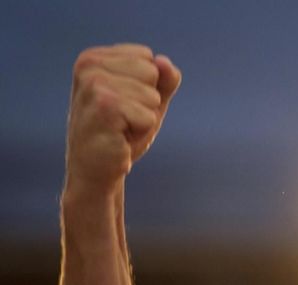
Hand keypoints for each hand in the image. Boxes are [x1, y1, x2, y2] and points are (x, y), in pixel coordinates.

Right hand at [65, 44, 180, 193]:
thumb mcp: (148, 100)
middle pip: (152, 72)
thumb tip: (165, 62)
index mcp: (94, 58)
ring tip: (121, 128)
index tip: (124, 105)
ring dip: (143, 118)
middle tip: (123, 119)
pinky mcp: (104, 108)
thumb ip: (164, 79)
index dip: (146, 86)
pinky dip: (141, 131)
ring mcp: (94, 85)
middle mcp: (89, 65)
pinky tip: (120, 138)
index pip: (147, 57)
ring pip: (152, 95)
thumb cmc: (121, 133)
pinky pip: (148, 116)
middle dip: (147, 101)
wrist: (96, 169)